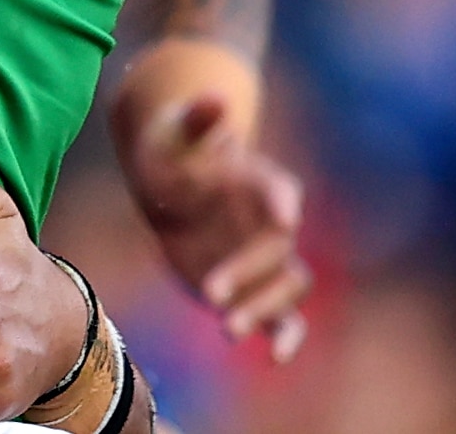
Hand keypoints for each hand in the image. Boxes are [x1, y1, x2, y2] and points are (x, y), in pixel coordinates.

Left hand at [110, 41, 309, 362]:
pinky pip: (283, 317)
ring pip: (287, 286)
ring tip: (225, 327)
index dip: (283, 201)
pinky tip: (275, 359)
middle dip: (248, 271)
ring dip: (263, 308)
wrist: (169, 187)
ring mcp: (265, 257)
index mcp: (257, 178)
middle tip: (209, 293)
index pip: (279, 188)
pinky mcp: (255, 288)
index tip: (284, 216)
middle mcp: (270, 222)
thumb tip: (215, 97)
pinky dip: (285, 337)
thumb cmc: (174, 150)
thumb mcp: (174, 132)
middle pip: (278, 248)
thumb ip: (196, 119)